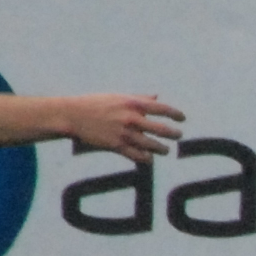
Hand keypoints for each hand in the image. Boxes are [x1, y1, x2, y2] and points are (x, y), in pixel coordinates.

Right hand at [71, 94, 185, 160]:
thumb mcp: (118, 97)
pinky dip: (147, 158)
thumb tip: (157, 97)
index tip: (182, 119)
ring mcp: (124, 133)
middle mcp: (131, 118)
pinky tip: (150, 158)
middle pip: (162, 129)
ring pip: (152, 145)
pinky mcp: (116, 146)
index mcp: (132, 103)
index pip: (162, 109)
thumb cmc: (96, 104)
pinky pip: (138, 156)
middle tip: (179, 135)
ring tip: (166, 150)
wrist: (73, 115)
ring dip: (163, 149)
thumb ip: (140, 98)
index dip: (176, 114)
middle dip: (174, 134)